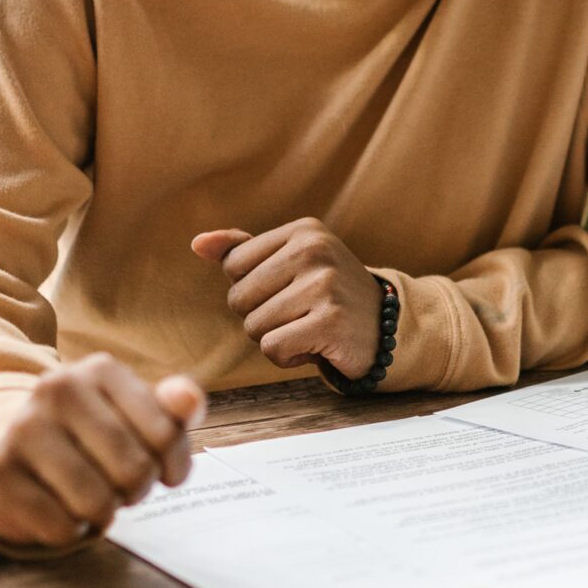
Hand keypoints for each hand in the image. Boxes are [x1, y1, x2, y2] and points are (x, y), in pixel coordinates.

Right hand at [0, 354, 205, 556]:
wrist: (20, 453)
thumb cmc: (97, 437)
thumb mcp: (141, 417)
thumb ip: (174, 410)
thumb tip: (190, 401)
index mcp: (100, 370)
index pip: (166, 434)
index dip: (173, 466)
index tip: (163, 471)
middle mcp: (56, 388)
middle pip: (133, 469)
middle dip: (136, 491)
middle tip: (121, 487)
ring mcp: (21, 428)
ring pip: (96, 502)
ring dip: (103, 514)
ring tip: (92, 498)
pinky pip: (60, 526)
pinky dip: (70, 531)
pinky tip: (60, 508)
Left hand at [191, 219, 382, 377]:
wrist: (389, 329)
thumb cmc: (329, 296)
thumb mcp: (291, 264)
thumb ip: (243, 251)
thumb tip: (197, 243)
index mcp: (304, 231)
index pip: (233, 266)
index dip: (252, 290)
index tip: (289, 291)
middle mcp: (315, 251)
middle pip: (239, 298)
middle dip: (262, 317)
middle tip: (301, 315)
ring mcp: (325, 285)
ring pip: (254, 327)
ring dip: (276, 338)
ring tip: (310, 329)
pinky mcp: (330, 321)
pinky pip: (273, 348)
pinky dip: (288, 357)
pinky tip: (316, 347)